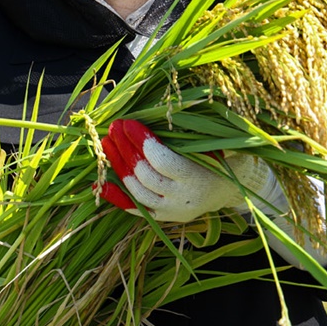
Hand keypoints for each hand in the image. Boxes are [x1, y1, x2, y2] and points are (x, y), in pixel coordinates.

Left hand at [98, 118, 282, 221]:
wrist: (228, 190)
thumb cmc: (222, 159)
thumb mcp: (221, 145)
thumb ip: (203, 133)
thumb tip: (183, 108)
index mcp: (197, 179)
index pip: (162, 161)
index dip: (143, 141)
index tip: (128, 123)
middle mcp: (181, 199)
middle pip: (145, 174)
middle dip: (126, 149)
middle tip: (114, 127)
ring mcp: (169, 211)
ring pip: (136, 190)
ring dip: (118, 166)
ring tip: (107, 144)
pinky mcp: (161, 217)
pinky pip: (133, 208)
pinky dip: (115, 196)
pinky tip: (98, 182)